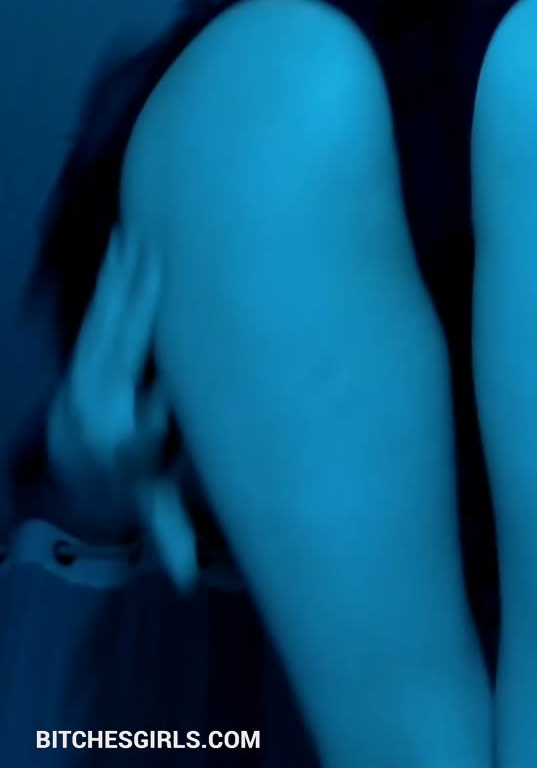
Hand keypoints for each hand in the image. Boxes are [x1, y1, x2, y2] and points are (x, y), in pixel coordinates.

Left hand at [47, 229, 197, 589]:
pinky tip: (130, 244)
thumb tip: (184, 577)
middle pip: (116, 353)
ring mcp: (82, 375)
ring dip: (124, 281)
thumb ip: (171, 534)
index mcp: (115, 444)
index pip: (133, 422)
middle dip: (137, 311)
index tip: (165, 386)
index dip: (147, 407)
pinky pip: (100, 313)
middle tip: (159, 264)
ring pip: (104, 324)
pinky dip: (115, 279)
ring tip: (144, 236)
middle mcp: (93, 406)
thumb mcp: (153, 510)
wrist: (75, 471)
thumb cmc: (131, 486)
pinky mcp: (83, 353)